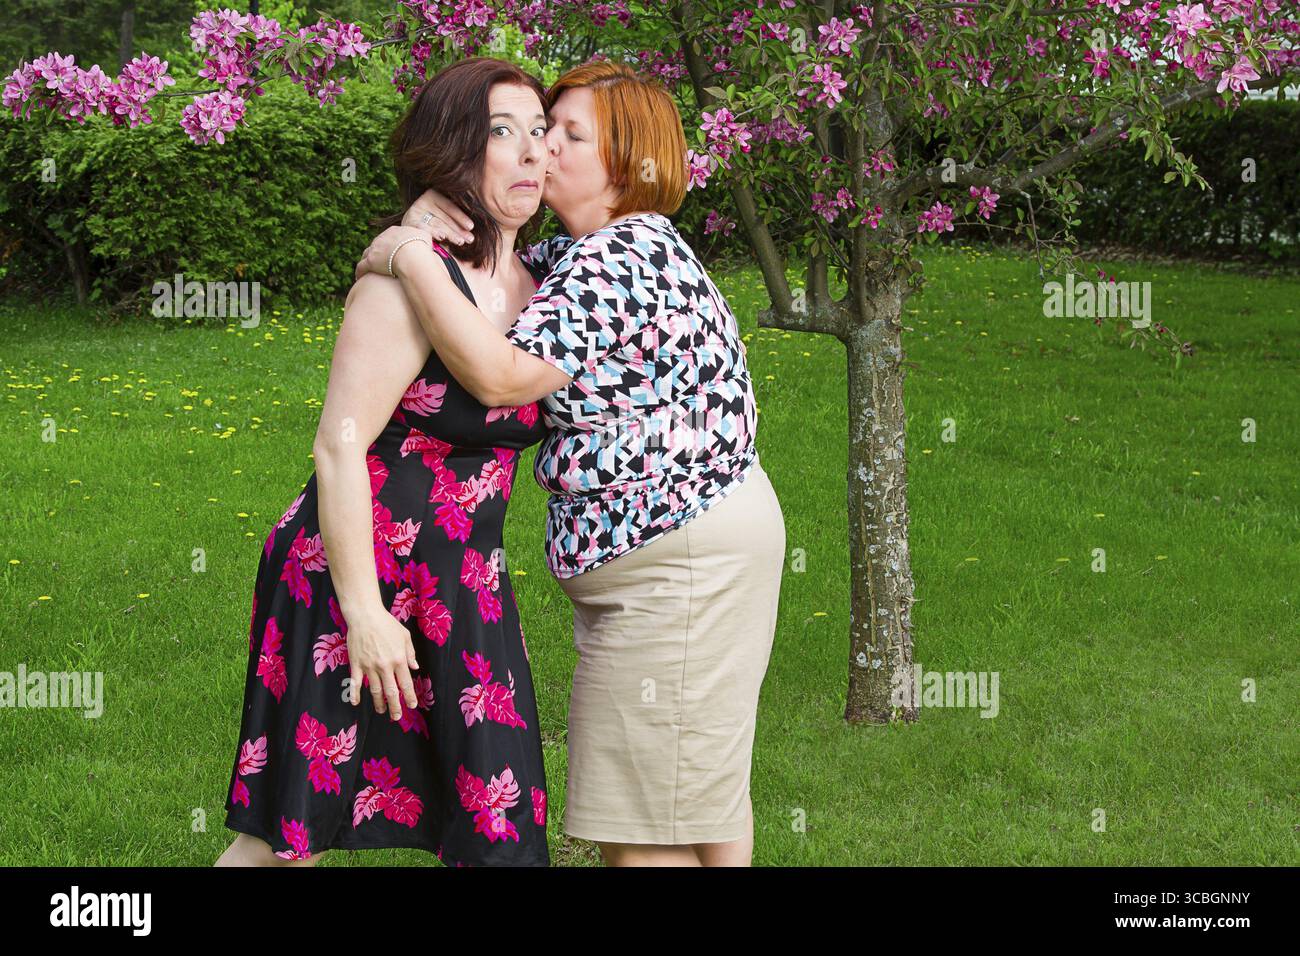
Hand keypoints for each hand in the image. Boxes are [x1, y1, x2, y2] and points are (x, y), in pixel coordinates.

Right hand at [344, 604, 419, 720]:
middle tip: (397, 716)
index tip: (412, 705)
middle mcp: (385, 665)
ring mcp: (369, 666)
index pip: (406, 683)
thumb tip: (415, 667)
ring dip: (378, 703)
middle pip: (391, 691)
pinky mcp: (356, 664)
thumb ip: (410, 653)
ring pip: (375, 690)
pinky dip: (355, 694)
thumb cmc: (386, 624)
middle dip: (395, 706)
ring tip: (381, 711)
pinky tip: (356, 702)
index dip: (409, 696)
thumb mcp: (404, 636)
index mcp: (399, 659)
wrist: (365, 616)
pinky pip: (355, 682)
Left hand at [355, 224, 431, 281]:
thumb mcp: (424, 235)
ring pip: (366, 254)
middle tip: (378, 262)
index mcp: (393, 232)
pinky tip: (358, 277)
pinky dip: (359, 272)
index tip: (390, 252)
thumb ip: (422, 231)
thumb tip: (424, 231)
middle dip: (376, 252)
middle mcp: (381, 238)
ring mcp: (374, 250)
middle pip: (376, 245)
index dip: (388, 245)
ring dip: (366, 261)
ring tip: (366, 269)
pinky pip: (361, 267)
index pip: (388, 237)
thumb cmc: (420, 247)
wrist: (412, 255)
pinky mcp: (370, 262)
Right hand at [402, 187, 474, 245]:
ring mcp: (415, 212)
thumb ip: (455, 219)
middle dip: (458, 229)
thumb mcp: (444, 216)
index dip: (461, 217)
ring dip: (450, 233)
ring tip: (460, 241)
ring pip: (437, 223)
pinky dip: (433, 232)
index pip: (449, 206)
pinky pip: (423, 228)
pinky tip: (441, 237)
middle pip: (444, 217)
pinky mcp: (410, 223)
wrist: (409, 233)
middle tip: (470, 239)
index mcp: (433, 194)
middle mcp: (423, 201)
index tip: (471, 227)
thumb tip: (471, 227)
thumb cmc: (434, 223)